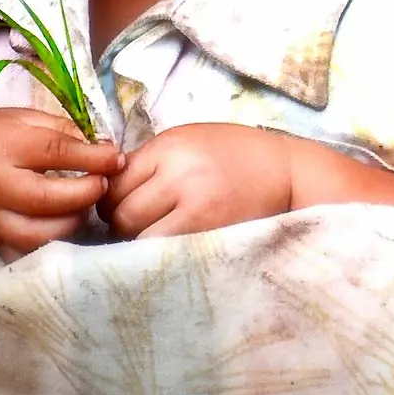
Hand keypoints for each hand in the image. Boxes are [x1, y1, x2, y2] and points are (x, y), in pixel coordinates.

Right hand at [0, 107, 123, 261]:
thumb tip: (104, 147)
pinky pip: (35, 252)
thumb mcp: (20, 119)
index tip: (117, 158)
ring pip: (46, 233)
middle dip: (89, 191)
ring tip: (84, 201)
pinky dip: (57, 239)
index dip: (94, 157)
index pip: (56, 152)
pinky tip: (65, 221)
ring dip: (76, 218)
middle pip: (53, 198)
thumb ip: (61, 129)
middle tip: (104, 182)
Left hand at [98, 123, 293, 239]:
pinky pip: (164, 252)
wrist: (287, 173)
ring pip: (137, 236)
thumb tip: (106, 188)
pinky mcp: (209, 234)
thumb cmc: (236, 155)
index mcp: (170, 146)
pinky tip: (170, 247)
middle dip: (121, 223)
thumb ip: (151, 160)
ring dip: (138, 241)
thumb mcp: (191, 141)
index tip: (121, 204)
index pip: (114, 182)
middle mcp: (179, 174)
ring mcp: (195, 207)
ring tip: (154, 237)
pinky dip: (159, 254)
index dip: (110, 198)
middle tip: (136, 225)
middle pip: (120, 212)